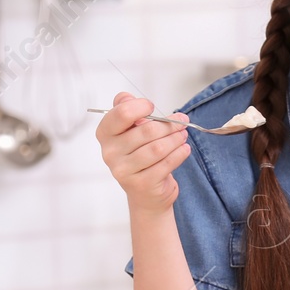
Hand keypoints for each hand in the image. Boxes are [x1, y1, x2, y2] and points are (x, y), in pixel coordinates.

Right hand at [95, 91, 190, 214]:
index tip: (152, 107)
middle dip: (169, 124)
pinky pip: (166, 164)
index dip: (141, 106)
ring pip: (158, 148)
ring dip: (176, 138)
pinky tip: (184, 149)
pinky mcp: (141, 184)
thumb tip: (126, 97)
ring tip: (183, 135)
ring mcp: (124, 171)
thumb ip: (126, 110)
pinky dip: (179, 154)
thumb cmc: (138, 155)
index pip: (122, 113)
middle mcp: (110, 153)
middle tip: (182, 122)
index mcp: (105, 134)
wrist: (145, 193)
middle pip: (146, 130)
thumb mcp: (129, 130)